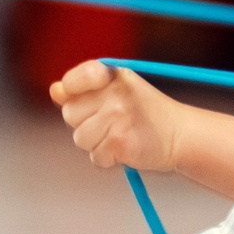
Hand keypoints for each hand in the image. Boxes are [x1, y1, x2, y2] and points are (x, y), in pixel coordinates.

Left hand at [51, 61, 187, 172]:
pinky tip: (124, 148)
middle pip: (69, 113)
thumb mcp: (115, 92)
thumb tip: (55, 90)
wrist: (178, 135)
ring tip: (118, 135)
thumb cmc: (143, 112)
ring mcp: (118, 118)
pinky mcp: (120, 143)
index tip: (84, 96)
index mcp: (113, 75)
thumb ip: (83, 90)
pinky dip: (108, 158)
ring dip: (96, 143)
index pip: (72, 81)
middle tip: (110, 121)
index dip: (71, 90)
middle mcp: (115, 94)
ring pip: (80, 138)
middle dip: (84, 122)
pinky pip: (95, 156)